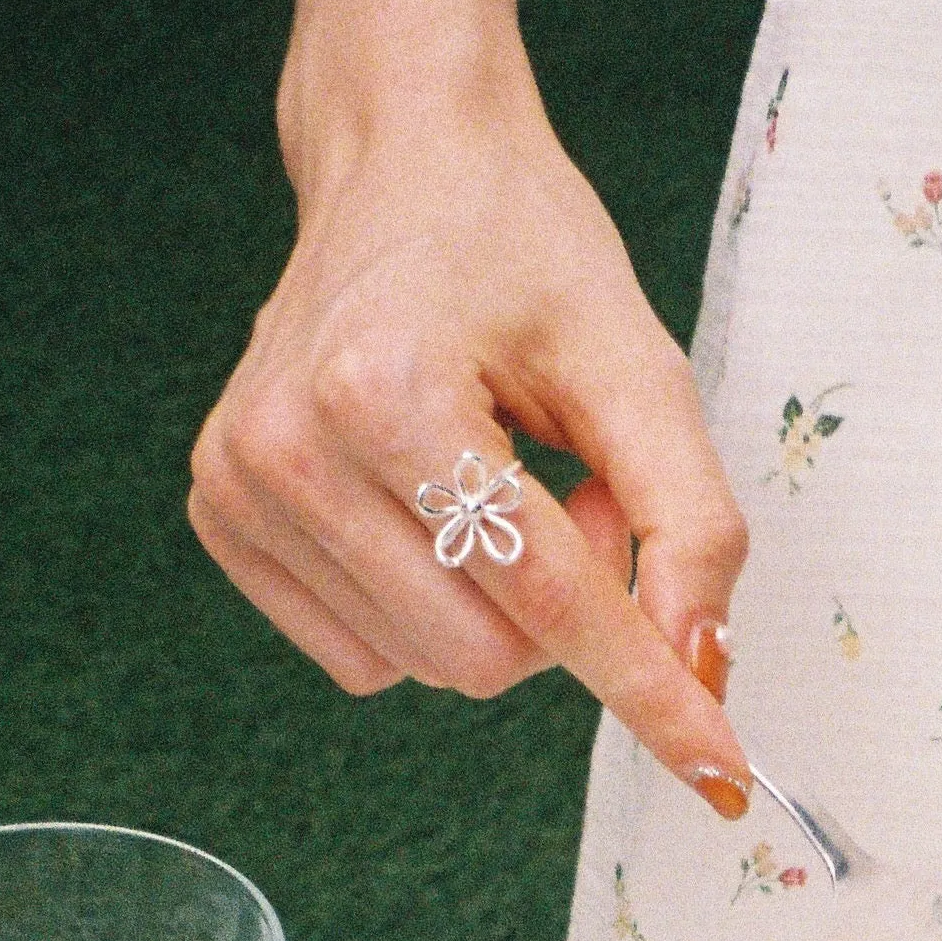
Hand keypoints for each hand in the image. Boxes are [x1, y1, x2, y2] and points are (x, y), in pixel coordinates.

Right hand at [189, 42, 751, 808]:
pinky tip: (435, 509)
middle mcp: (287, 445)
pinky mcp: (220, 516)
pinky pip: (365, 657)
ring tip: (504, 479)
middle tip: (580, 490)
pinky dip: (431, 607)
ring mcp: (237, 486)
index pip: (546, 596)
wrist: (404, 164)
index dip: (648, 689)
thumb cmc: (520, 251)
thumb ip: (692, 524)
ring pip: (428, 667)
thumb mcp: (640, 366)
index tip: (721, 776)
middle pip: (483, 658)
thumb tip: (701, 673)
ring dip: (501, 606)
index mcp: (385, 391)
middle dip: (565, 609)